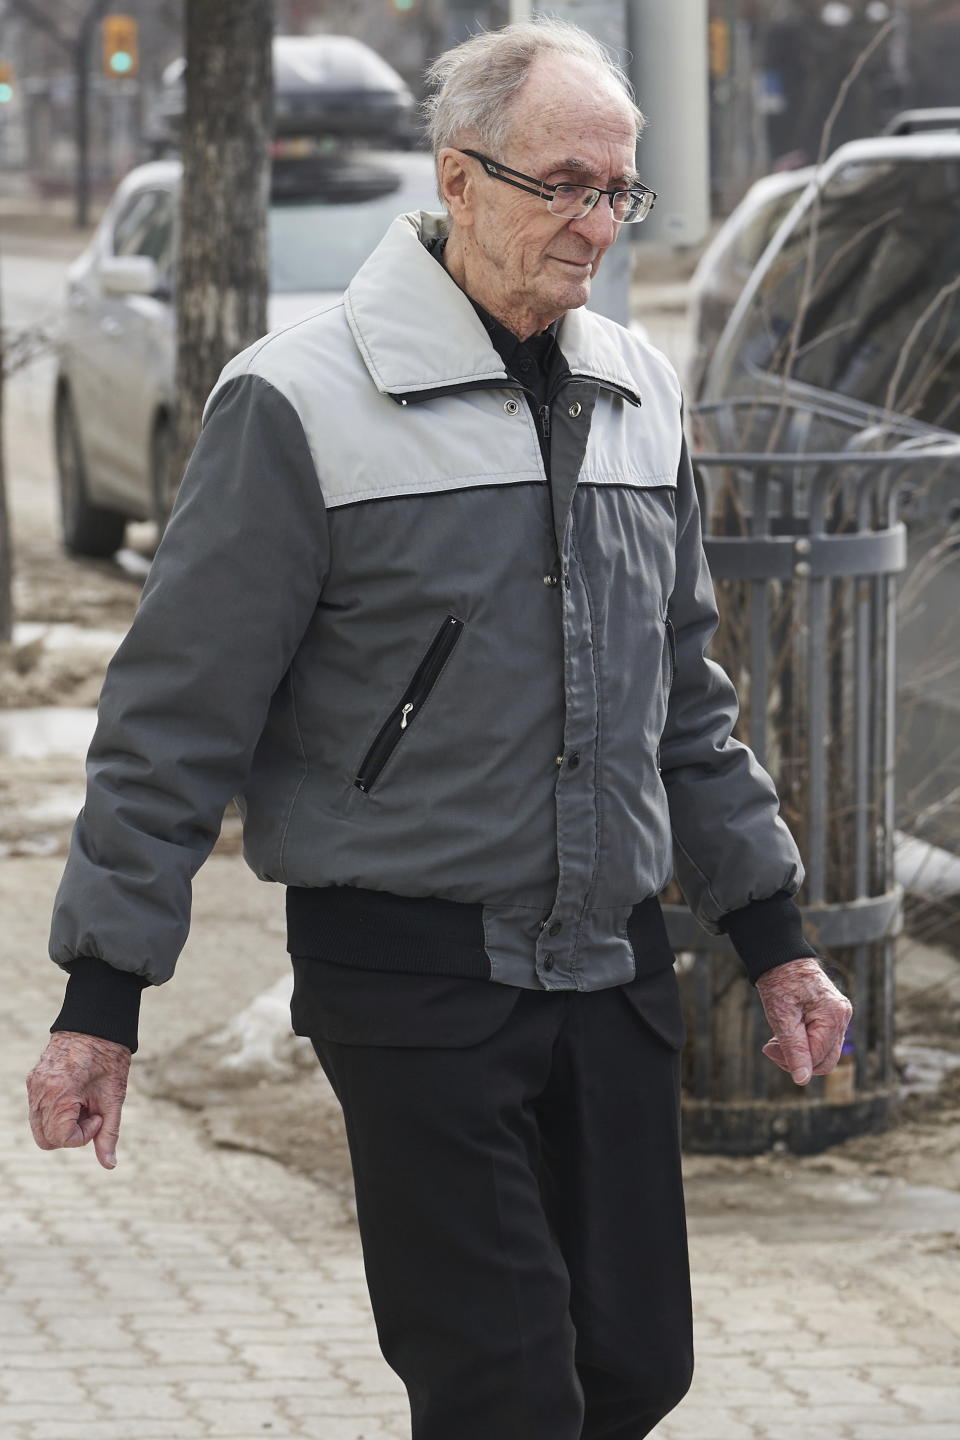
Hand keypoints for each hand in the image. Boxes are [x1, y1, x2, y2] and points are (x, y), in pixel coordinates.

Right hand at [26, 1031, 131, 1169]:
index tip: (98, 1115)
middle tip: (90, 1112)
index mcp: (59, 1095)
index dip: (82, 1135)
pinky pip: (38, 1110)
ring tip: (83, 1101)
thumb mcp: (114, 1097)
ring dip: (62, 1123)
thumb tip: (110, 1165)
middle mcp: (40, 1092)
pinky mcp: (33, 1081)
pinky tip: (74, 1094)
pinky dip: (56, 1111)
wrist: (96, 1023)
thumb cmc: (109, 1058)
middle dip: (70, 1134)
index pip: (60, 1139)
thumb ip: (109, 1133)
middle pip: (45, 1140)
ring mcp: (33, 1086)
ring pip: (39, 1126)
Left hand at [755, 957, 852, 1087]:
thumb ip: (794, 1050)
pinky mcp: (833, 1015)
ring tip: (776, 1039)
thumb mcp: (782, 1018)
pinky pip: (822, 1040)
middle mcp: (843, 1017)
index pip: (818, 1058)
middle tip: (771, 1047)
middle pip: (825, 1059)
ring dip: (799, 1051)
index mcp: (833, 1016)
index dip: (792, 1061)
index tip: (768, 1048)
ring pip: (823, 1051)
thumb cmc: (780, 983)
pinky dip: (804, 1041)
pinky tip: (787, 1033)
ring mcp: (840, 1016)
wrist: (781, 957)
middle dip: (797, 1059)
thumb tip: (802, 1081)